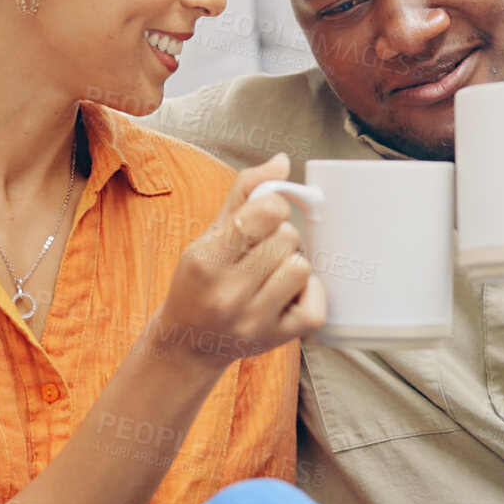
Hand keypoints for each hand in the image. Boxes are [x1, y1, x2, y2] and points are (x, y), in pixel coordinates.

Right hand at [152, 153, 326, 369]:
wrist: (189, 342)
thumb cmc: (201, 280)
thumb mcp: (209, 233)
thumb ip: (244, 192)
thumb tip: (282, 161)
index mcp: (206, 260)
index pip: (265, 212)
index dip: (273, 206)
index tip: (264, 217)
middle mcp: (227, 294)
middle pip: (287, 238)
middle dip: (279, 237)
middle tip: (260, 252)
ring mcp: (252, 321)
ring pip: (301, 267)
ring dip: (291, 264)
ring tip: (271, 273)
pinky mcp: (276, 340)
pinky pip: (315, 305)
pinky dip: (308, 294)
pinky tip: (287, 294)